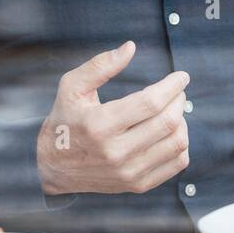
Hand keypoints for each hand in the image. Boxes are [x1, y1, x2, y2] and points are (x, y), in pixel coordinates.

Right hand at [36, 41, 190, 195]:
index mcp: (98, 125)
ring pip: (176, 143)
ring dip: (182, 121)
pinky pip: (176, 164)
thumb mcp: (72, 87)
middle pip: (167, 122)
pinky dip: (180, 144)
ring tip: (174, 110)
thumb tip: (130, 48)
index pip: (150, 103)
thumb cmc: (64, 120)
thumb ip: (101, 65)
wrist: (51, 167)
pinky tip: (170, 132)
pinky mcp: (136, 185)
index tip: (181, 76)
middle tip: (177, 91)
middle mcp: (115, 152)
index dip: (172, 86)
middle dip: (179, 100)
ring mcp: (128, 172)